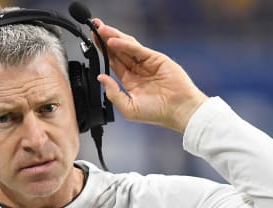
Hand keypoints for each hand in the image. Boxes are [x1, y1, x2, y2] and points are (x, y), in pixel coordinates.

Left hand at [93, 19, 207, 132]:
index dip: (103, 53)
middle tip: (94, 30)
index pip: (113, 63)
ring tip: (101, 30)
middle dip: (106, 40)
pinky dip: (125, 45)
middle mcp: (138, 70)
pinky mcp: (156, 59)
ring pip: (127, 47)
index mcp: (130, 82)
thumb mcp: (129, 108)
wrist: (179, 110)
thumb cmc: (157, 113)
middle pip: (118, 52)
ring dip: (113, 37)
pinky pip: (138, 50)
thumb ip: (113, 93)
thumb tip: (101, 78)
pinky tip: (113, 41)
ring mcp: (147, 63)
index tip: (92, 44)